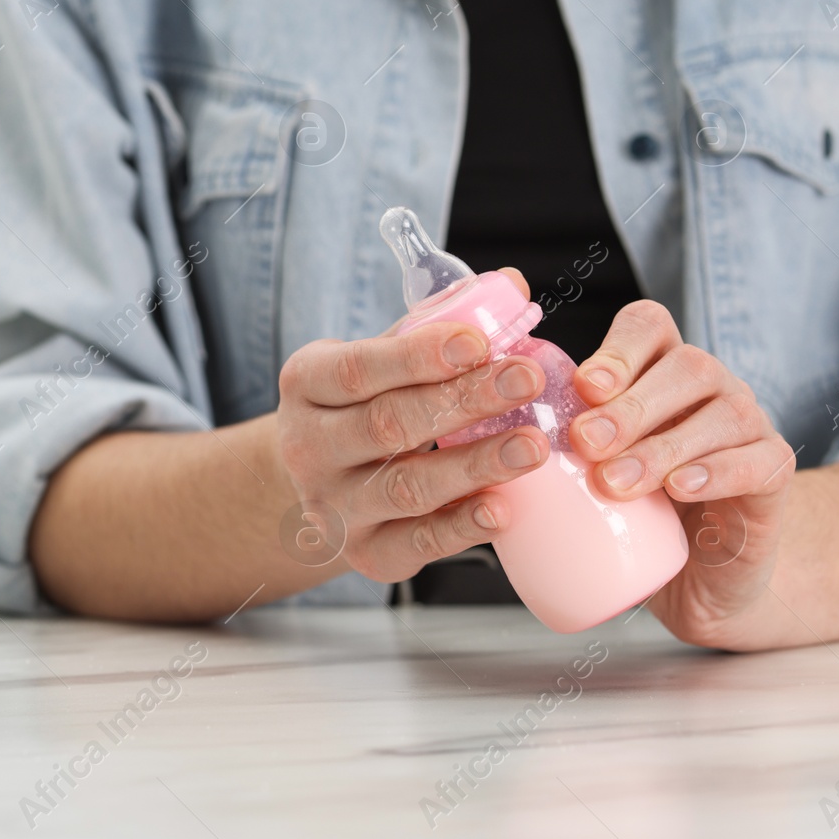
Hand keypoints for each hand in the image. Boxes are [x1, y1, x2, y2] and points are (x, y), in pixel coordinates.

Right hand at [276, 304, 549, 583]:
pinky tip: (502, 509)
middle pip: (387, 424)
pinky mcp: (363, 553)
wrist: (319, 478)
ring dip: (474, 465)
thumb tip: (508, 284)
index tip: (478, 340)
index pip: (357, 368)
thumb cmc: (361, 404)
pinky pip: (415, 544)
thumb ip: (436, 324)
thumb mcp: (378, 356)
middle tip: (525, 379)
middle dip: (463, 401)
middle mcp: (307, 447)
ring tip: (532, 445)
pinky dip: (461, 529)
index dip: (418, 355)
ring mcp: (332, 506)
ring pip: (406, 487)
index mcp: (306, 383)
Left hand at [569, 300, 796, 648]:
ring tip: (616, 482)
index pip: (649, 327)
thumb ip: (543, 438)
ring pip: (721, 412)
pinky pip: (759, 461)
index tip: (583, 384)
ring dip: (662, 444)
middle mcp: (708, 390)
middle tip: (586, 442)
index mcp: (658, 372)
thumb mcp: (585, 470)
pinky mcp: (772, 477)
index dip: (619, 348)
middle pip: (685, 367)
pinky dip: (718, 472)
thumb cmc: (633, 513)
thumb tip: (463, 424)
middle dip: (630, 403)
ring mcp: (747, 428)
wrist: (700, 577)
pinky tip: (680, 489)